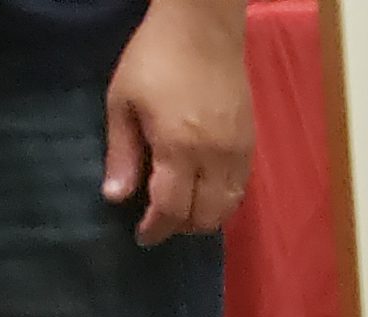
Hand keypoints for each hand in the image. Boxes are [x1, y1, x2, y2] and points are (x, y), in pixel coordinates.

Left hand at [103, 0, 252, 244]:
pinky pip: (239, 192)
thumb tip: (116, 197)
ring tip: (183, 209)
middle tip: (160, 220)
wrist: (204, 29)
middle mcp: (214, 159)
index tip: (142, 236)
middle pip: (204, 218)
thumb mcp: (123, 101)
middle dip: (180, 226)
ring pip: (226, 210)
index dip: (156, 228)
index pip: (172, 208)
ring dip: (204, 218)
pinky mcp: (251, 149)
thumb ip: (122, 152)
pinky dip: (220, 202)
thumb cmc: (155, 58)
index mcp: (179, 148)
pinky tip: (203, 191)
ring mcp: (238, 156)